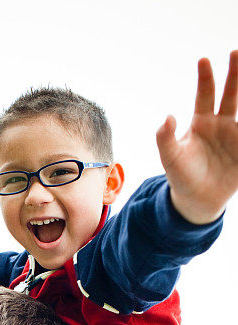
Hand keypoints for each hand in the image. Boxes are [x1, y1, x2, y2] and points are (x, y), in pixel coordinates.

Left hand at [156, 51, 237, 223]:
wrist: (197, 201)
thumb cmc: (181, 177)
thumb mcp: (170, 159)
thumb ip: (165, 139)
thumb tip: (167, 117)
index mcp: (201, 122)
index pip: (204, 95)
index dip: (205, 78)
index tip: (203, 60)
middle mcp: (220, 124)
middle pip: (230, 94)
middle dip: (235, 73)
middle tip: (235, 52)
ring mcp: (235, 135)